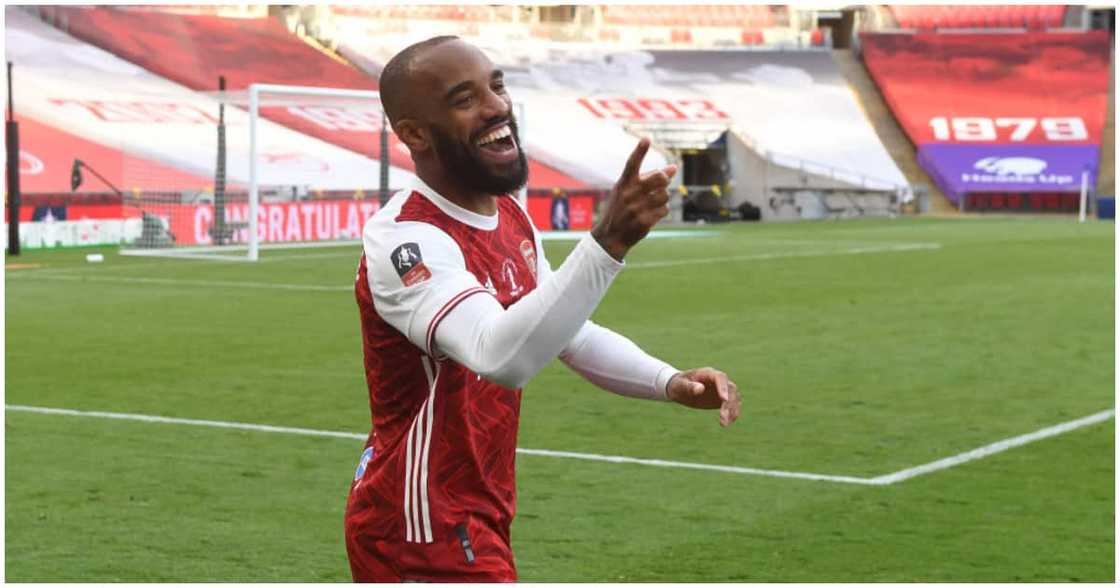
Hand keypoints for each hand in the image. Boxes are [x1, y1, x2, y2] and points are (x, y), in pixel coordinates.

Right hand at [591, 137, 677, 260]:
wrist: (611, 236)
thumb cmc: (622, 208)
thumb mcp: (629, 191)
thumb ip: (649, 178)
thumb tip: (674, 167)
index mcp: (623, 183)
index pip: (632, 163)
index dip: (640, 151)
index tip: (647, 138)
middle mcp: (629, 194)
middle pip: (659, 177)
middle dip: (665, 179)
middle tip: (662, 183)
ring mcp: (636, 208)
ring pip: (664, 195)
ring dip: (663, 198)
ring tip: (653, 203)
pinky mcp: (644, 221)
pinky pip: (664, 210)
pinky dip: (661, 211)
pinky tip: (652, 214)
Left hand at [666, 367, 741, 426]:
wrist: (680, 389)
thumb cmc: (678, 385)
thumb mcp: (680, 385)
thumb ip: (689, 387)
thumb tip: (700, 388)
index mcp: (708, 373)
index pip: (720, 377)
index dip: (723, 388)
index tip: (723, 400)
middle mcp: (718, 380)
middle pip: (730, 388)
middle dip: (729, 403)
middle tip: (722, 417)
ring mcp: (722, 389)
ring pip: (734, 397)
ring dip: (732, 410)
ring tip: (724, 424)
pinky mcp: (723, 399)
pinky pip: (733, 405)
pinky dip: (733, 414)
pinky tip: (727, 423)